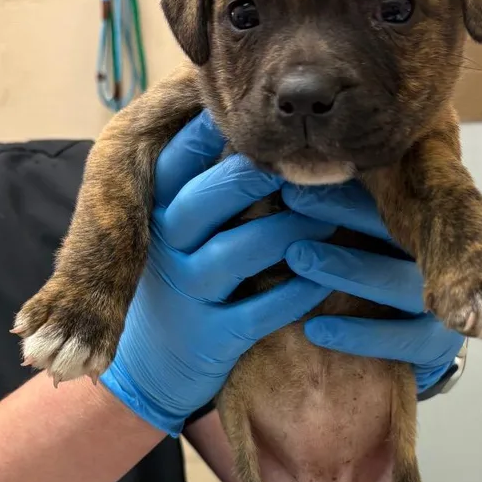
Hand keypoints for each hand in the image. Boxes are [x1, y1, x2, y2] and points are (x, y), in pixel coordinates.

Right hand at [100, 113, 333, 435]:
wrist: (149, 366)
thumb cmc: (179, 280)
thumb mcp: (174, 233)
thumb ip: (201, 187)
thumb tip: (252, 131)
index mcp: (156, 213)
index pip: (177, 160)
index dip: (211, 131)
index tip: (257, 114)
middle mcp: (167, 247)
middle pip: (208, 197)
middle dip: (258, 175)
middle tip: (306, 161)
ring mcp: (188, 293)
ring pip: (239, 250)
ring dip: (291, 228)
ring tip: (331, 215)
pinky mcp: (212, 337)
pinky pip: (261, 310)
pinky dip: (298, 291)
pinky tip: (326, 276)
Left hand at [282, 181, 464, 394]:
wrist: (406, 355)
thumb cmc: (371, 283)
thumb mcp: (359, 245)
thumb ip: (341, 218)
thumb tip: (291, 186)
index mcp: (425, 229)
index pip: (389, 199)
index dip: (344, 190)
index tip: (297, 184)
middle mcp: (442, 260)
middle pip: (397, 231)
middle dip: (343, 215)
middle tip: (292, 204)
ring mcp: (445, 302)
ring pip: (397, 283)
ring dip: (345, 268)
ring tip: (297, 258)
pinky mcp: (438, 345)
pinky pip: (401, 338)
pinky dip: (358, 333)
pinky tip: (314, 328)